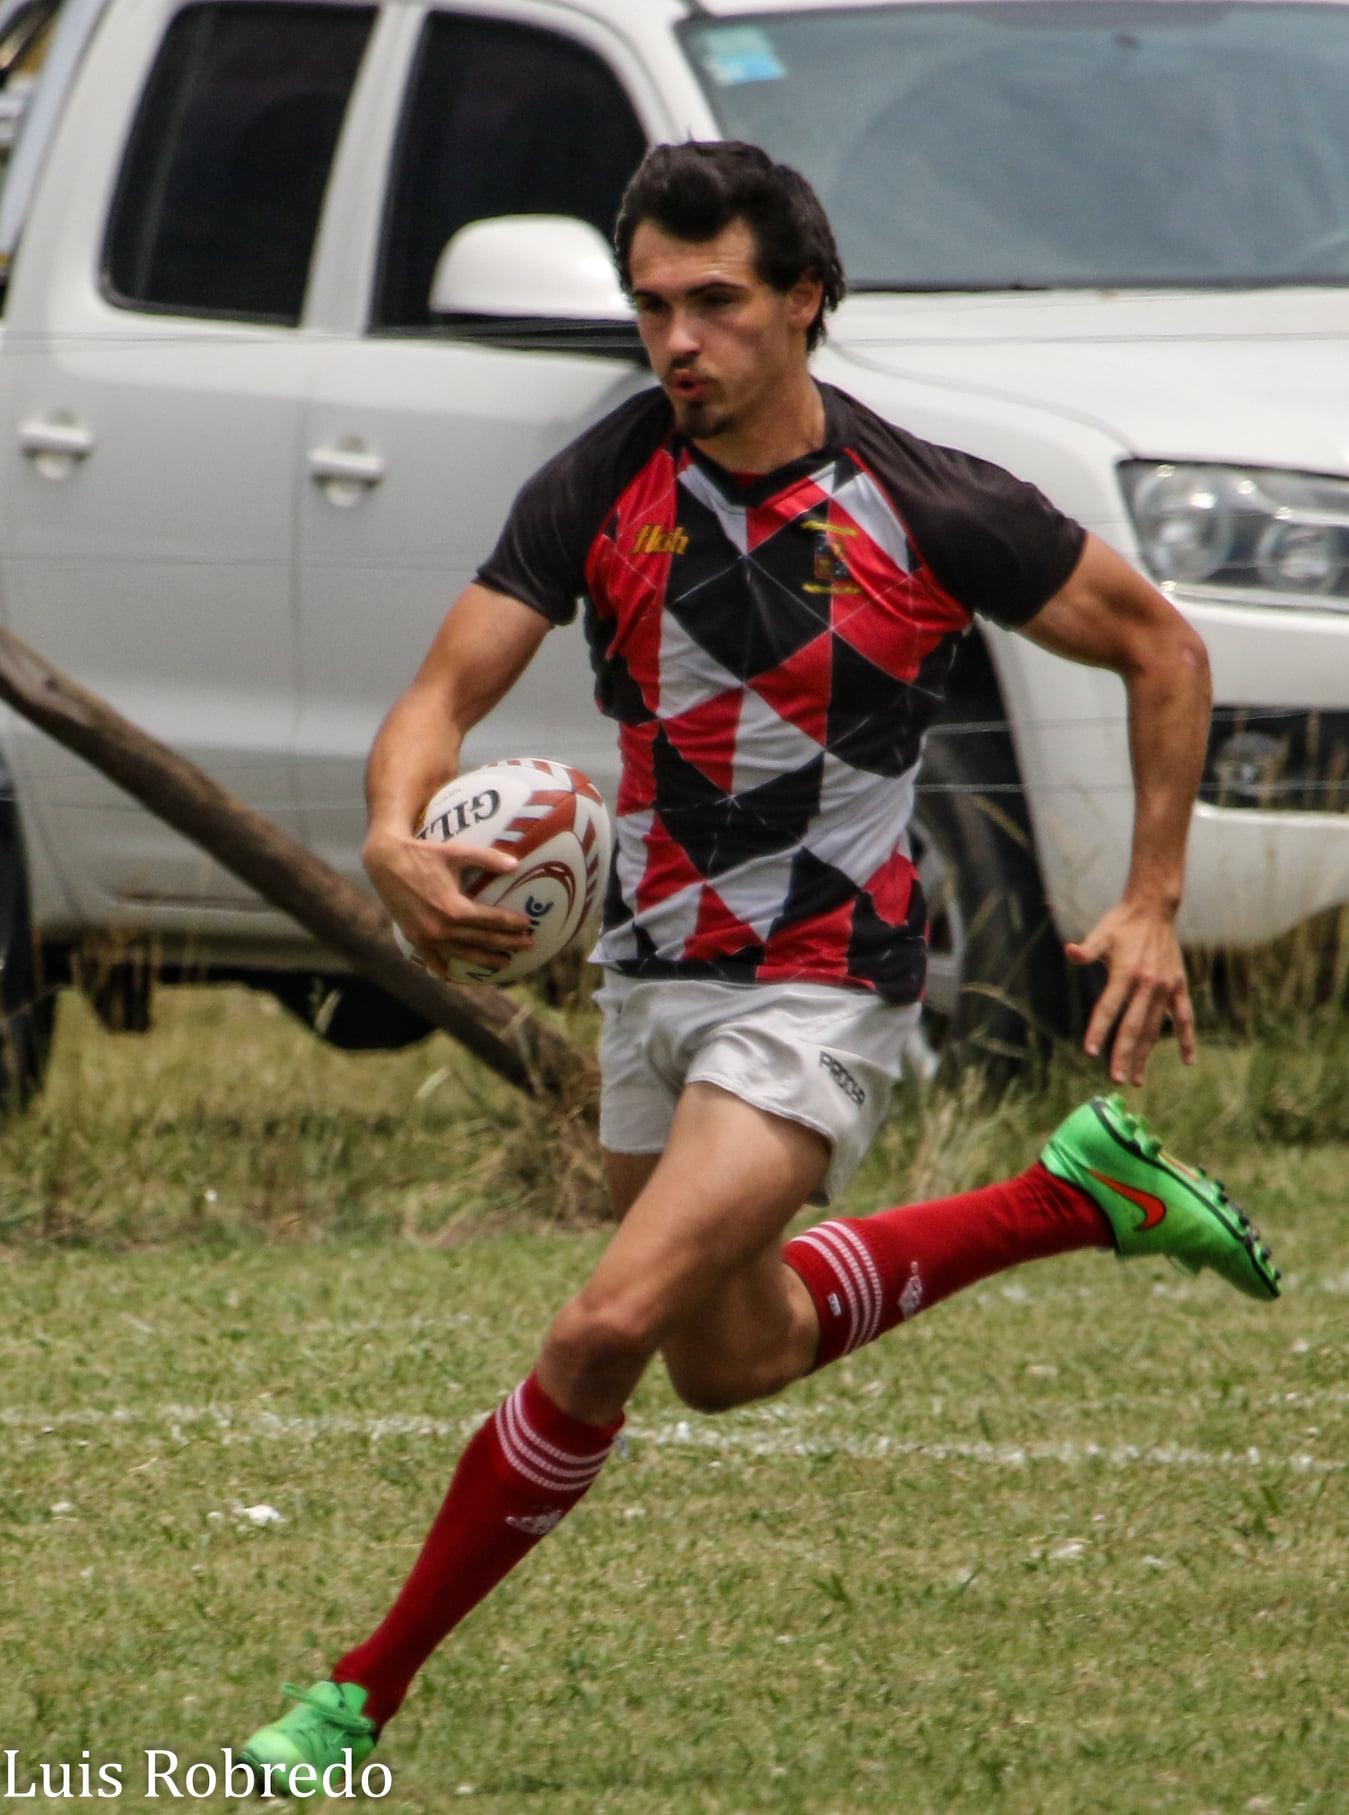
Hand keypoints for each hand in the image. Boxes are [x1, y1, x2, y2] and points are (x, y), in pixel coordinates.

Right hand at [363, 826, 533, 978]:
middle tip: (528, 946)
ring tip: (504, 963)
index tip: (528, 926)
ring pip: (461, 952)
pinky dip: (442, 966)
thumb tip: (515, 864)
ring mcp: (425, 936)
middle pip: (481, 939)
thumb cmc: (423, 853)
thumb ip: (487, 858)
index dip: (510, 924)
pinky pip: (432, 957)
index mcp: (452, 908)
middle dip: (506, 943)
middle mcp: (439, 927)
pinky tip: (451, 974)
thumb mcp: (456, 852)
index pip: (489, 920)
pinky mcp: (413, 937)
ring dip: (484, 958)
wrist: (384, 861)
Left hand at [1066, 900, 1195, 1086]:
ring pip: (1154, 1028)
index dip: (1098, 1030)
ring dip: (1145, 1054)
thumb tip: (1070, 952)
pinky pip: (1184, 1018)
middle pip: (1132, 1026)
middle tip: (1115, 1079)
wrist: (1154, 909)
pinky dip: (1187, 1039)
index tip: (1090, 1053)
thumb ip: (1087, 949)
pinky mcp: (1179, 987)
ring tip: (1136, 1079)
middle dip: (1123, 1054)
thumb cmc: (1122, 924)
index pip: (1108, 1008)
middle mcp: (1147, 984)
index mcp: (1125, 973)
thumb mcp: (1101, 934)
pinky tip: (1188, 1061)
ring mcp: (1165, 988)